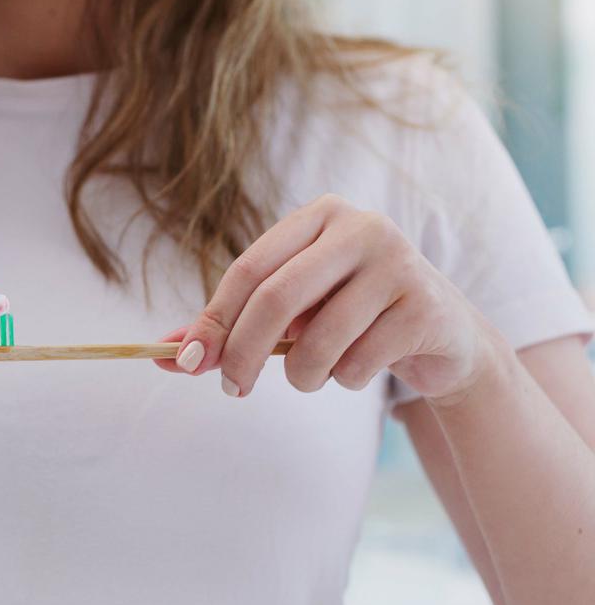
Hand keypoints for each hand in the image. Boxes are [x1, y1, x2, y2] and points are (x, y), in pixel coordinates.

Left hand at [156, 193, 497, 402]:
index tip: (188, 360)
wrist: (442, 334)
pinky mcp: (424, 307)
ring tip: (315, 373)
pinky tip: (366, 363)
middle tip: (233, 388)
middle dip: (243, 354)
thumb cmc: (349, 316)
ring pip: (317, 342)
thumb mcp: (290, 313)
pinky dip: (345, 380)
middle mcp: (361, 228)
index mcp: (319, 216)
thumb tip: (164, 354)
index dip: (213, 319)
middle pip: (276, 299)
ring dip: (302, 376)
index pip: (249, 269)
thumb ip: (229, 327)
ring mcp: (398, 264)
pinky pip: (356, 365)